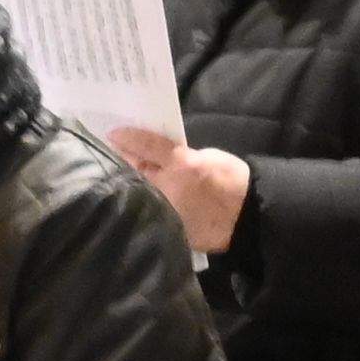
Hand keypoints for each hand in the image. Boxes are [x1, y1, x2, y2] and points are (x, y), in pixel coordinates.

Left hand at [110, 127, 250, 259]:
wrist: (246, 217)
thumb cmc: (231, 180)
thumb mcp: (206, 157)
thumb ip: (180, 156)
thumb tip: (157, 157)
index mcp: (181, 164)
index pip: (147, 146)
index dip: (129, 138)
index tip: (113, 133)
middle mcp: (169, 187)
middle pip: (137, 170)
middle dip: (125, 160)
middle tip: (113, 152)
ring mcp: (166, 209)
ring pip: (139, 191)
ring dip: (129, 182)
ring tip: (118, 174)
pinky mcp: (167, 226)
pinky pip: (148, 210)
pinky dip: (140, 203)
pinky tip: (134, 198)